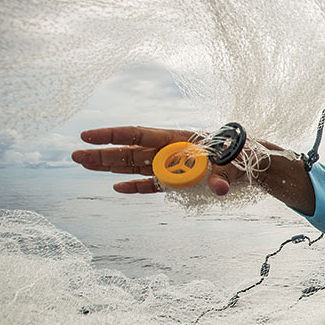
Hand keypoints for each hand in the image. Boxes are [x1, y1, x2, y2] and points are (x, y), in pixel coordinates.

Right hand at [71, 126, 240, 194]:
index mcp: (175, 140)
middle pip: (128, 151)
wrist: (250, 164)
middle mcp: (167, 151)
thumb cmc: (239, 157)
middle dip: (102, 154)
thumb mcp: (230, 165)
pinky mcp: (176, 181)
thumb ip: (221, 176)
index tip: (87, 135)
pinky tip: (117, 188)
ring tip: (84, 164)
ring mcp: (169, 166)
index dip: (111, 135)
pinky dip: (135, 187)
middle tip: (74, 155)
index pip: (137, 135)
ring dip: (110, 166)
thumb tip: (220, 189)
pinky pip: (150, 184)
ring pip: (134, 165)